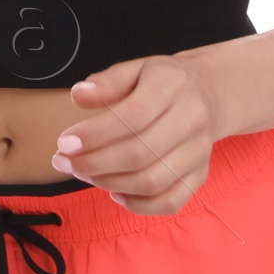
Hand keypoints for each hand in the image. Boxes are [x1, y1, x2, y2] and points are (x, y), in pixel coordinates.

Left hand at [49, 54, 222, 215]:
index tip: (64, 142)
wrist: (208, 93)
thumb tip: (79, 95)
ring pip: (153, 181)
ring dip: (110, 183)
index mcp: (173, 86)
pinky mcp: (200, 175)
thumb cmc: (161, 82)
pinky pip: (170, 201)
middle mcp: (192, 119)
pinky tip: (114, 192)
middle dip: (94, 163)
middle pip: (140, 153)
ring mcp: (199, 151)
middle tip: (64, 162)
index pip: (133, 116)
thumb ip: (107, 81)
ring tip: (83, 173)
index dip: (95, 134)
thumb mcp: (135, 68)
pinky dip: (139, 205)